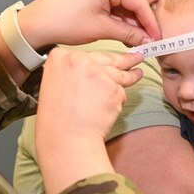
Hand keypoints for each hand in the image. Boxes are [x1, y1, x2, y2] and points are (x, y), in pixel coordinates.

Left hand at [18, 0, 159, 50]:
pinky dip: (121, 17)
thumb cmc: (63, 21)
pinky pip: (116, 1)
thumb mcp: (101, 29)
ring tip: (139, 41)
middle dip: (142, 22)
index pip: (139, 0)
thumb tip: (148, 40)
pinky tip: (127, 32)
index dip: (150, 22)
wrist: (38, 22)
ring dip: (132, 21)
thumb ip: (129, 33)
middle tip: (151, 42)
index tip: (158, 39)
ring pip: (126, 2)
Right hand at [36, 48, 142, 193]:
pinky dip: (117, 100)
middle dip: (123, 60)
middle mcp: (78, 59)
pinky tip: (109, 110)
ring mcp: (96, 72)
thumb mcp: (56, 85)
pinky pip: (120, 90)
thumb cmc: (58, 119)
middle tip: (135, 58)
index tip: (105, 60)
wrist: (66, 138)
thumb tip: (93, 67)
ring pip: (117, 73)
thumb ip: (72, 72)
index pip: (85, 54)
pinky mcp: (112, 87)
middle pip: (106, 58)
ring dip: (130, 76)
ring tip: (137, 74)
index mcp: (60, 57)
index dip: (97, 61)